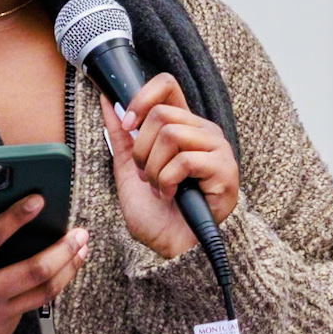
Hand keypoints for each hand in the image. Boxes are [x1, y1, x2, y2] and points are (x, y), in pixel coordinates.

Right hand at [0, 168, 90, 333]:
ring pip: (42, 295)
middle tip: (80, 232)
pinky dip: (42, 289)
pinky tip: (55, 272)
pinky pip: (27, 310)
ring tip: (80, 251)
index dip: (18, 216)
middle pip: (34, 272)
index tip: (40, 198)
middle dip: (63, 249)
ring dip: (67, 270)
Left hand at [101, 73, 239, 258]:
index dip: (142, 98)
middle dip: (142, 150)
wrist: (172, 247)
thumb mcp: (129, 168)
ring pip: (172, 134)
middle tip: (146, 174)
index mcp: (183, 126)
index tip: (127, 125)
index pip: (166, 86)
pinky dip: (168, 181)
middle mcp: (203, 131)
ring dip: (154, 168)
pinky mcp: (224, 169)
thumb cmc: (157, 212)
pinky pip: (184, 160)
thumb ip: (121, 135)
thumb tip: (107, 100)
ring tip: (159, 187)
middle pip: (162, 113)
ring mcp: (217, 149)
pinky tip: (171, 195)